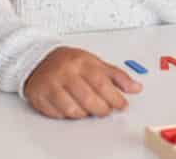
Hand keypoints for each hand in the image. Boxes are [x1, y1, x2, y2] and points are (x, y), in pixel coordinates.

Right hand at [24, 47, 142, 118]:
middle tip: (107, 110)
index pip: (102, 83)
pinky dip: (68, 115)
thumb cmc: (70, 62)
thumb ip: (116, 75)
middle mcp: (66, 73)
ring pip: (73, 110)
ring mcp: (51, 85)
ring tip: (90, 109)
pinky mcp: (40, 96)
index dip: (115, 98)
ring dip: (85, 114)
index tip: (122, 105)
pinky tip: (73, 108)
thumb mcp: (95, 62)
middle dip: (102, 109)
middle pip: (88, 98)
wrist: (39, 59)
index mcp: (82, 62)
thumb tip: (136, 87)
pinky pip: (58, 114)